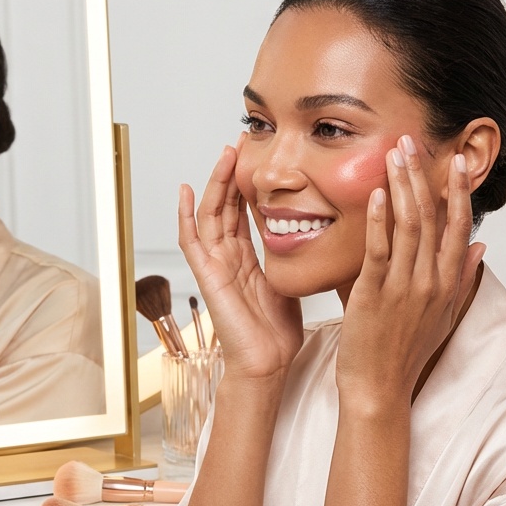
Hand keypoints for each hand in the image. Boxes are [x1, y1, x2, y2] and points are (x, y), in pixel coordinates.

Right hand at [178, 143, 302, 380]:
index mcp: (247, 258)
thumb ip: (296, 257)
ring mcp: (215, 266)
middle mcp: (228, 258)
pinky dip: (185, 216)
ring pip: (209, 214)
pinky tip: (185, 191)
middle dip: (232, 173)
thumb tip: (320, 234)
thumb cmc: (278, 333)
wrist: (267, 364)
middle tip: (242, 141)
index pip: (243, 211)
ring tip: (225, 154)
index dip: (248, 182)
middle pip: (225, 205)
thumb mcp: (293, 281)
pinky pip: (191, 241)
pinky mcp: (207, 276)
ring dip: (215, 183)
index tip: (260, 154)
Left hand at [336, 136, 484, 410]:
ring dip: (402, 187)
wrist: (380, 390)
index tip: (456, 161)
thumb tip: (481, 247)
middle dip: (424, 176)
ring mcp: (403, 288)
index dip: (458, 192)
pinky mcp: (374, 295)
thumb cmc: (406, 354)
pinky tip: (376, 195)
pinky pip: (379, 250)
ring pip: (408, 227)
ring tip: (394, 155)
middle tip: (413, 142)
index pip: (459, 227)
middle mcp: (430, 282)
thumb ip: (461, 278)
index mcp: (447, 284)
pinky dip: (379, 220)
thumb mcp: (444, 315)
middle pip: (433, 218)